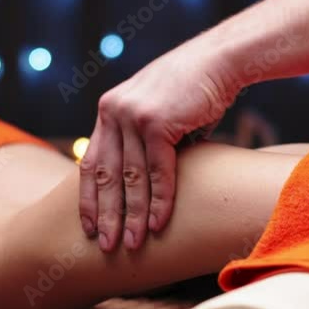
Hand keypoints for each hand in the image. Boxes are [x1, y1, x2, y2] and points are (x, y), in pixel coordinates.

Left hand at [79, 39, 239, 251]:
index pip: (91, 163)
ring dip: (132, 215)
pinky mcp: (156, 122)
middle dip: (106, 215)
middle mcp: (113, 112)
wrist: (219, 61)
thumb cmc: (195, 94)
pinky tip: (159, 224)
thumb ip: (145, 147)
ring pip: (131, 178)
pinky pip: (157, 172)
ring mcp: (133, 116)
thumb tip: (143, 187)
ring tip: (132, 244)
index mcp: (109, 111)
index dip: (89, 198)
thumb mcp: (159, 117)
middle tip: (106, 246)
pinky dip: (160, 201)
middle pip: (106, 175)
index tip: (89, 227)